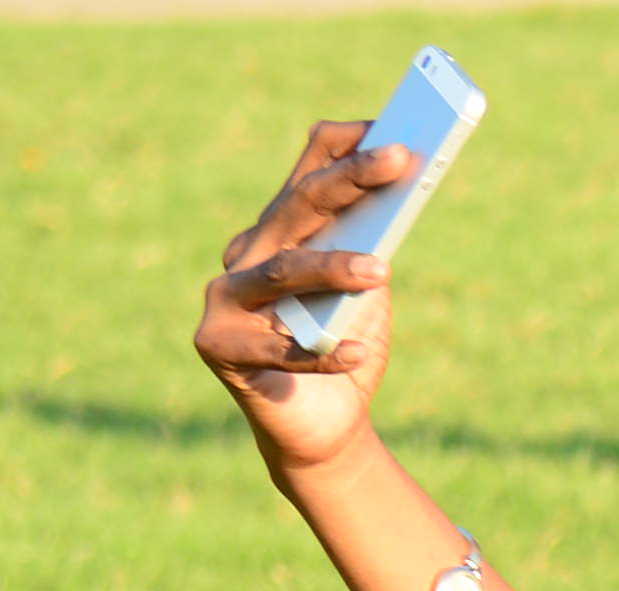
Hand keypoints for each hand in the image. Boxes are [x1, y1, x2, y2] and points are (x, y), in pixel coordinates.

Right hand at [195, 121, 418, 473]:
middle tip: (399, 160)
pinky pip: (280, 347)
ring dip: (333, 267)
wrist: (324, 428)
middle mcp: (245, 255)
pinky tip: (358, 352)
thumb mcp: (367, 294)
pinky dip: (324, 352)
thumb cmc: (346, 348)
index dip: (343, 150)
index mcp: (279, 234)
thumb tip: (399, 195)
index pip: (304, 177)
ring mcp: (224, 300)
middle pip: (296, 209)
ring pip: (282, 272)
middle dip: (349, 181)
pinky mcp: (218, 347)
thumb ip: (371, 247)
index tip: (392, 134)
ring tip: (380, 270)